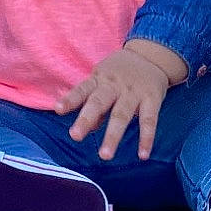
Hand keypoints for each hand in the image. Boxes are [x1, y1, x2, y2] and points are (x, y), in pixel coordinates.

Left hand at [56, 42, 183, 160]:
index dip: (70, 99)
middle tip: (75, 136)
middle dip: (86, 119)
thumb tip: (87, 129)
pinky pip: (149, 120)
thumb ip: (93, 104)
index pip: (82, 89)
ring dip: (113, 136)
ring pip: (122, 115)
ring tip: (105, 155)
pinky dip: (147, 138)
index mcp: (99, 79)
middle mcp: (115, 85)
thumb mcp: (103, 81)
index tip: (58, 109)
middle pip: (99, 102)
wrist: (151, 55)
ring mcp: (134, 92)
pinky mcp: (152, 98)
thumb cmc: (119, 73)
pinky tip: (143, 155)